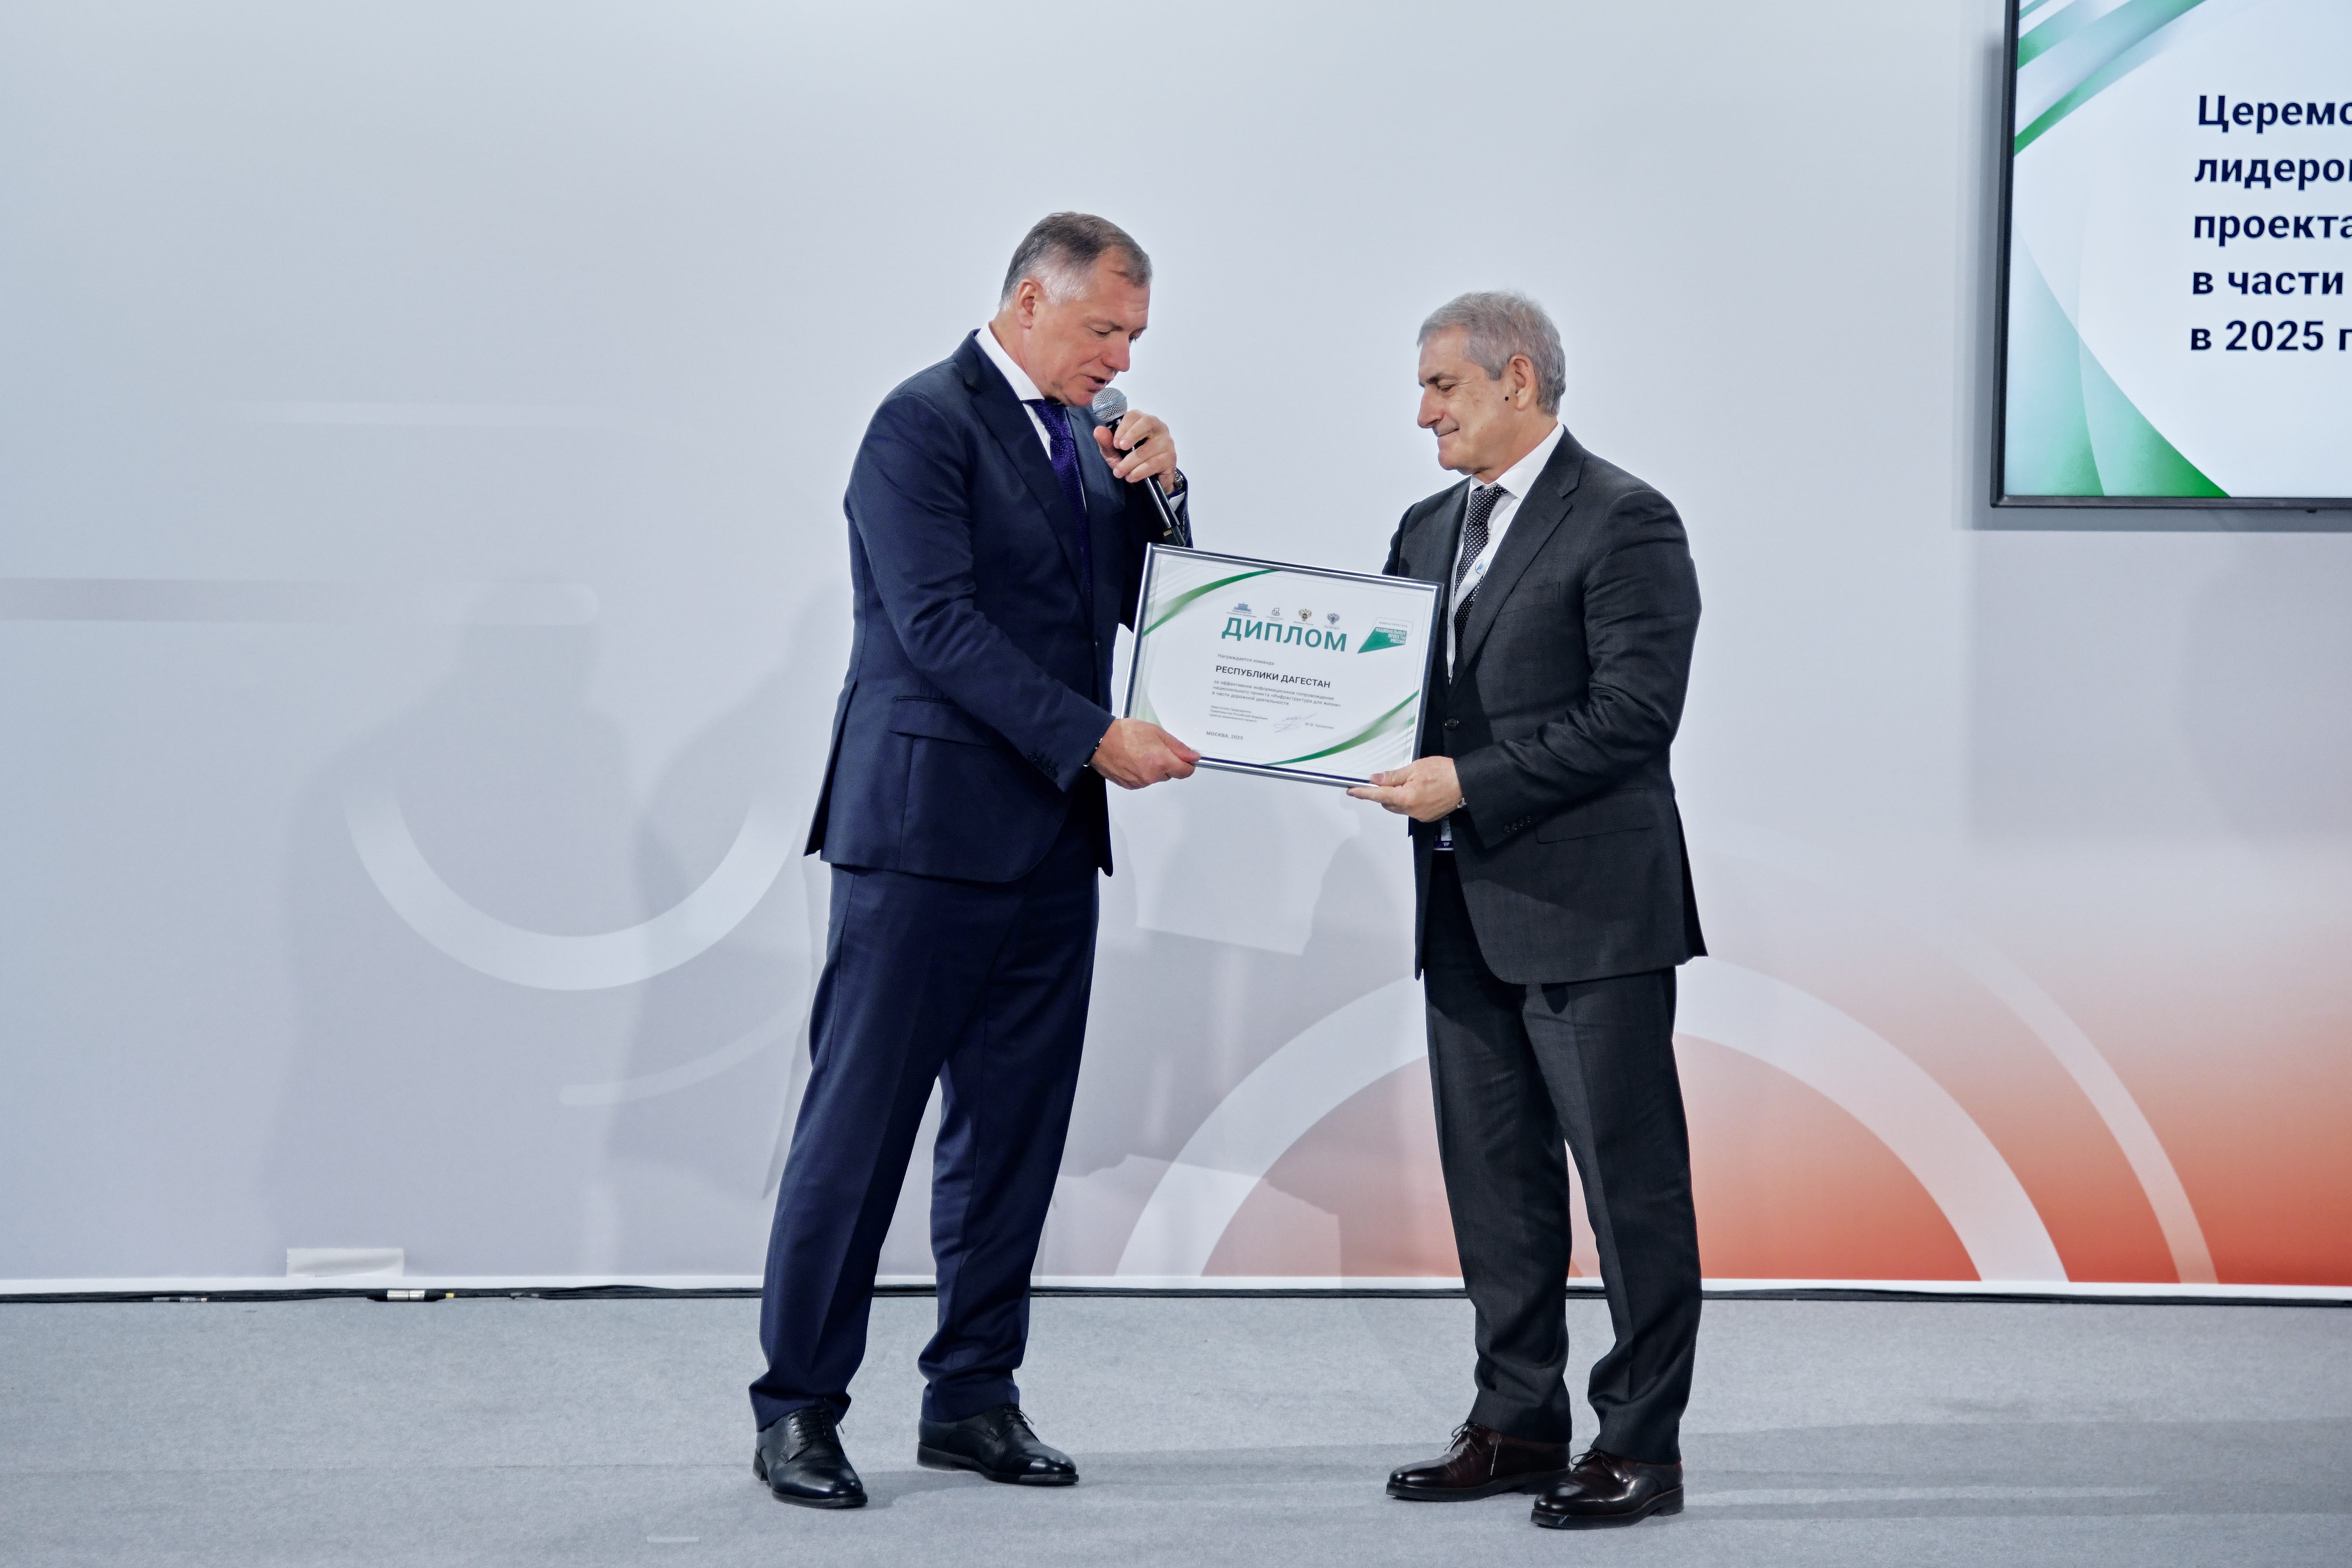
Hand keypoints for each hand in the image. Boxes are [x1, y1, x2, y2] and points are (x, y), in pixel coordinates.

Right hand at [1090, 717, 1200, 789]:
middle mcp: (1152, 776)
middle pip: (1170, 774)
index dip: (1187, 764)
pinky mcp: (1130, 785)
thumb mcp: (1157, 733)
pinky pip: (1143, 781)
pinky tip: (1132, 760)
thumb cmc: (1125, 734)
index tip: (1185, 758)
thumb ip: (1177, 747)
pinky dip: (1141, 772)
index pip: (1186, 772)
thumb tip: (1193, 756)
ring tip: (1140, 752)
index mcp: (1162, 762)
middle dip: (1167, 763)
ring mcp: (1140, 782)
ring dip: (1153, 768)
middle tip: (1155, 748)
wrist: (1100, 741)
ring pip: (1155, 777)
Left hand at [1092, 410, 1179, 488]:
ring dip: (1131, 462)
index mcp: (1143, 422)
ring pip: (1148, 448)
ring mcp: (1167, 442)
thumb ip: (1106, 441)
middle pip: (1147, 423)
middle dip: (1131, 435)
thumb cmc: (1132, 460)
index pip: (1134, 415)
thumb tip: (1098, 430)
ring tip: (1120, 472)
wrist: (1148, 480)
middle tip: (1120, 449)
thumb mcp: (1114, 452)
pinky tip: (1132, 476)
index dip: (1124, 427)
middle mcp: (1158, 428)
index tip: (1115, 442)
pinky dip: (1140, 471)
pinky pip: (1155, 463)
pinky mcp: (1171, 458)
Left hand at [1348, 757, 1463, 821]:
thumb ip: (1393, 776)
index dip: (1364, 793)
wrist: (1465, 782)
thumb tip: (1375, 779)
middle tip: (1385, 781)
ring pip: (1398, 807)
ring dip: (1396, 797)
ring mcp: (1419, 816)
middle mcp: (1411, 810)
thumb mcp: (1415, 768)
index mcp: (1406, 797)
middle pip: (1387, 803)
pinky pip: (1409, 810)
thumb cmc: (1443, 772)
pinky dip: (1407, 801)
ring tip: (1407, 783)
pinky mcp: (1426, 817)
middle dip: (1383, 793)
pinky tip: (1417, 791)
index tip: (1352, 791)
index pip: (1378, 796)